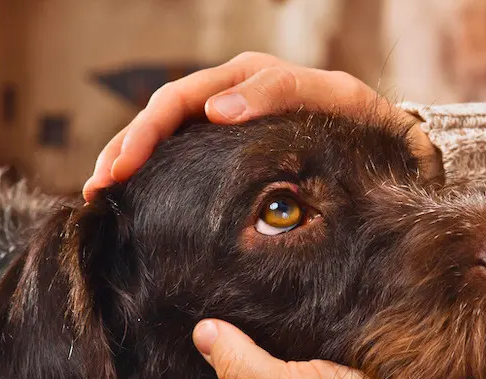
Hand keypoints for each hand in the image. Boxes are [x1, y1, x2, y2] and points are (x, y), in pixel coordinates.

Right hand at [84, 52, 440, 200]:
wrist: (385, 140)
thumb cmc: (360, 120)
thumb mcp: (332, 97)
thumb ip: (280, 93)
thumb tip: (217, 110)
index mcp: (248, 78)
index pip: (181, 99)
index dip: (148, 132)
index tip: (124, 169)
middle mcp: (230, 94)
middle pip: (162, 115)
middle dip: (126, 148)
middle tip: (99, 187)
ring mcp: (228, 120)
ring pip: (166, 134)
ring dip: (129, 158)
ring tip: (101, 192)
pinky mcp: (231, 147)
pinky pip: (185, 153)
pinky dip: (155, 171)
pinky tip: (135, 193)